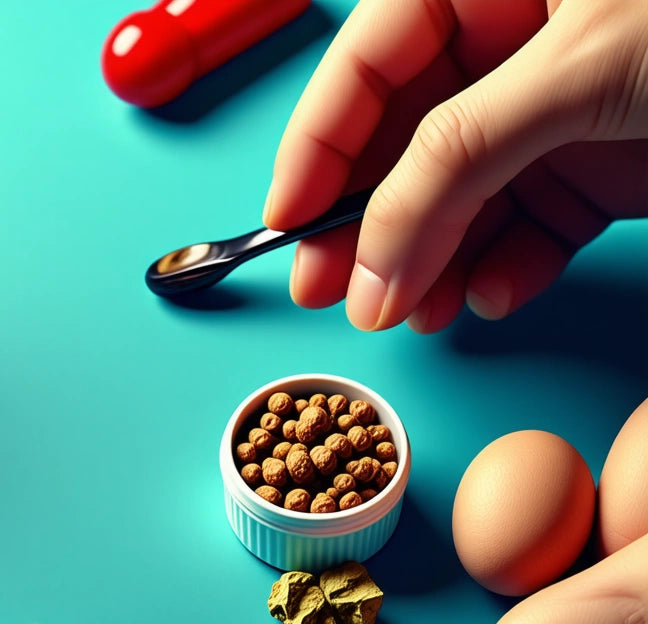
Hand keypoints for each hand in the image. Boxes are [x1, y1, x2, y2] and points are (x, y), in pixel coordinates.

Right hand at [264, 0, 647, 331]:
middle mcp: (503, 52)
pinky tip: (492, 296)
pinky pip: (528, 231)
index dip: (316, 146)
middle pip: (399, 147)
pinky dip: (506, 272)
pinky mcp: (595, 173)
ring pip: (458, 203)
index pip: (362, 67)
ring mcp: (547, 116)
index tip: (287, 222)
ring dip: (431, 266)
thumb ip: (457, 160)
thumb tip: (372, 256)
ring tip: (412, 313)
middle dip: (368, 226)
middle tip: (328, 291)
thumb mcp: (569, 70)